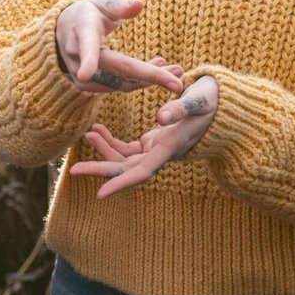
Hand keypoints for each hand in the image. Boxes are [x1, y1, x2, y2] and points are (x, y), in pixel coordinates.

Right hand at [55, 0, 183, 95]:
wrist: (64, 31)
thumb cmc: (89, 13)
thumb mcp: (102, 3)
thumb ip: (120, 6)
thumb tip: (139, 4)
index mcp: (83, 30)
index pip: (87, 46)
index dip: (87, 60)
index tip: (85, 74)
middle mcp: (78, 55)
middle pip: (116, 70)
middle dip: (148, 77)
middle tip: (177, 83)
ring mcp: (81, 74)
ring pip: (120, 83)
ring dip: (149, 80)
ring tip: (176, 71)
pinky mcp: (87, 86)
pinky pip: (118, 86)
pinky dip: (139, 82)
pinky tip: (158, 72)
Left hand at [68, 75, 217, 197]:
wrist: (220, 104)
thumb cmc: (211, 101)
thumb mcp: (198, 100)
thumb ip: (180, 108)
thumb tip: (160, 118)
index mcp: (169, 147)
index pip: (141, 172)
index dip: (121, 183)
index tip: (100, 194)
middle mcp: (161, 153)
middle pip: (126, 169)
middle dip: (100, 170)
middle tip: (73, 169)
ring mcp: (156, 149)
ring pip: (124, 159)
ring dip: (104, 150)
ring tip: (87, 133)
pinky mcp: (153, 142)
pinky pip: (127, 148)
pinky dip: (111, 141)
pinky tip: (98, 130)